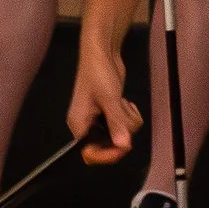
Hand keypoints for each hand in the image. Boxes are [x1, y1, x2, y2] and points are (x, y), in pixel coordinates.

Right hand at [67, 37, 144, 164]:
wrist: (103, 52)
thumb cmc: (98, 72)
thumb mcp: (109, 99)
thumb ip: (116, 123)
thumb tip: (124, 146)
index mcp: (79, 125)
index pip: (89, 153)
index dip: (106, 155)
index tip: (122, 148)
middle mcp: (87, 126)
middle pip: (108, 145)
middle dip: (121, 132)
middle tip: (123, 113)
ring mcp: (100, 120)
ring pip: (121, 134)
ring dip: (127, 120)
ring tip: (123, 102)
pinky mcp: (110, 113)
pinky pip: (124, 125)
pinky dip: (129, 115)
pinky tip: (125, 101)